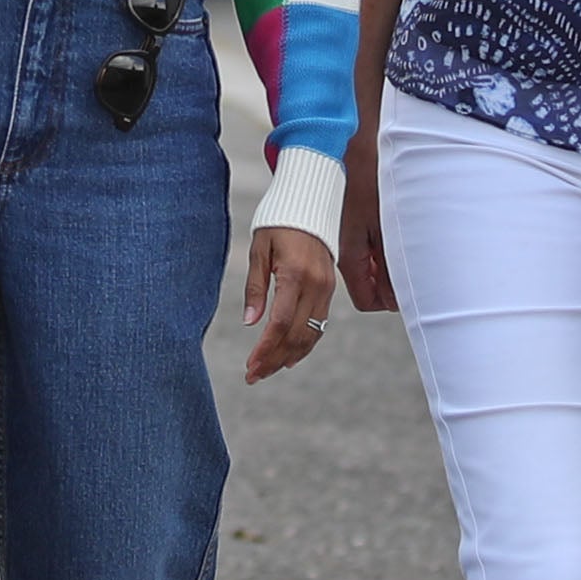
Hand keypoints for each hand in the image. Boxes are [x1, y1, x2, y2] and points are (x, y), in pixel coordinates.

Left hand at [239, 225, 338, 382]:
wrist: (310, 203)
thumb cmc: (278, 223)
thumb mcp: (259, 250)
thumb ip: (255, 287)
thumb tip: (250, 323)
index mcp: (295, 274)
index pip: (280, 324)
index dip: (265, 349)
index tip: (250, 366)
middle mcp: (316, 285)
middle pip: (296, 335)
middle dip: (274, 360)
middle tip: (253, 376)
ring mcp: (327, 288)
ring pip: (311, 334)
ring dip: (288, 356)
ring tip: (267, 370)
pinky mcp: (330, 289)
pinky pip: (319, 325)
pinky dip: (305, 344)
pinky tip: (289, 357)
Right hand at [337, 136, 398, 316]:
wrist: (354, 143)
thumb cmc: (371, 180)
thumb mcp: (385, 228)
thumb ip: (389, 267)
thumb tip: (395, 300)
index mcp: (348, 257)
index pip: (367, 300)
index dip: (390, 299)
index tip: (410, 285)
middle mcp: (345, 251)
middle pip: (371, 284)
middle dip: (393, 280)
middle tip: (416, 260)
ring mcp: (349, 236)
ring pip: (373, 264)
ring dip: (392, 260)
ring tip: (410, 239)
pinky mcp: (355, 222)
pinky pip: (372, 246)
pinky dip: (387, 244)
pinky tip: (400, 223)